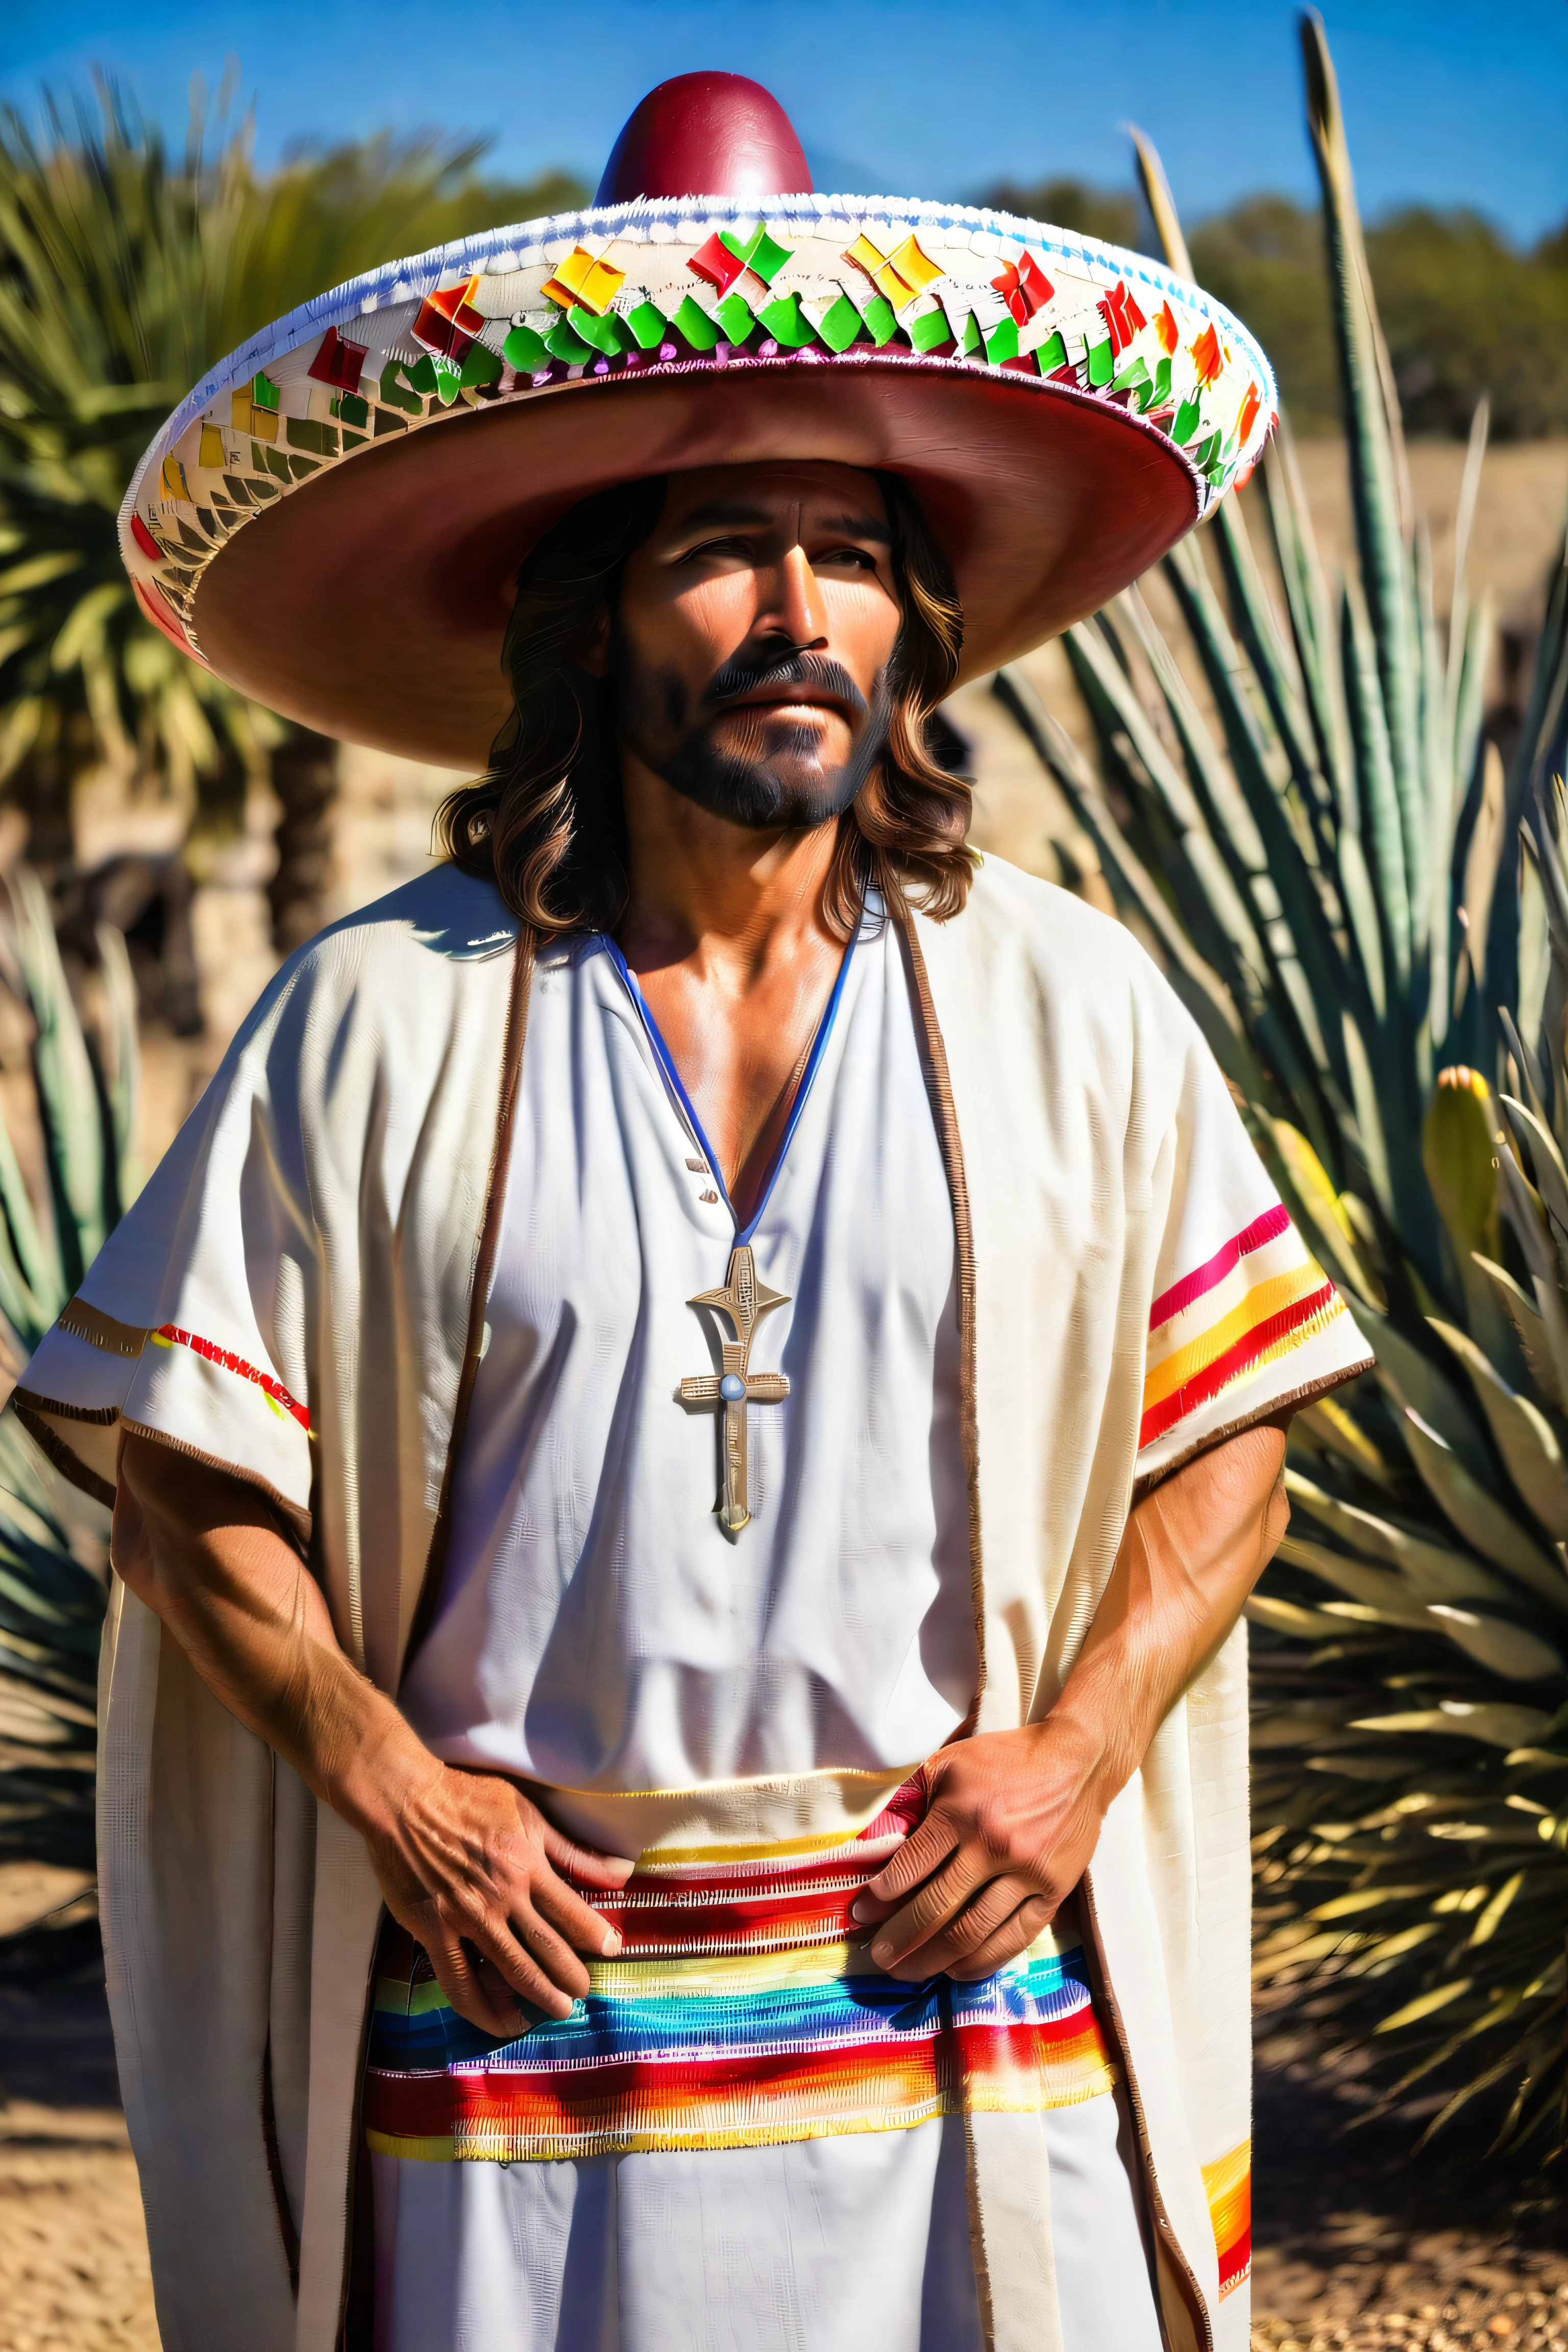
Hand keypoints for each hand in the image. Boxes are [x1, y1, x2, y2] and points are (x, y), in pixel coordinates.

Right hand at [357, 1754, 634, 2034]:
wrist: (405, 1799)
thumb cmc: (468, 1798)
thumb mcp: (528, 1813)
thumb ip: (572, 1850)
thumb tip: (622, 1870)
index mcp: (527, 1865)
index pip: (572, 1913)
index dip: (596, 1937)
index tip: (611, 1951)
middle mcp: (501, 1897)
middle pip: (547, 1950)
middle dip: (572, 1977)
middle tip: (584, 1992)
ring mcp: (465, 1918)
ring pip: (511, 1971)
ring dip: (540, 1997)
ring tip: (558, 2010)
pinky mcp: (433, 1931)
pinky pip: (460, 1982)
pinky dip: (483, 2009)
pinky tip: (501, 2021)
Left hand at [849, 1719, 1109, 1982]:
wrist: (1078, 1761)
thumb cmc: (1006, 1760)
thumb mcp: (949, 1763)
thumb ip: (910, 1798)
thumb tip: (871, 1839)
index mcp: (961, 1812)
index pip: (911, 1866)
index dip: (880, 1896)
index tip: (861, 1914)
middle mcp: (993, 1846)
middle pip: (937, 1907)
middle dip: (899, 1938)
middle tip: (877, 1956)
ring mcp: (1027, 1873)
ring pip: (973, 1931)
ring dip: (934, 1959)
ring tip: (907, 1971)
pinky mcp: (1053, 1892)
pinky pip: (1014, 1938)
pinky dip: (983, 1961)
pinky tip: (956, 1970)